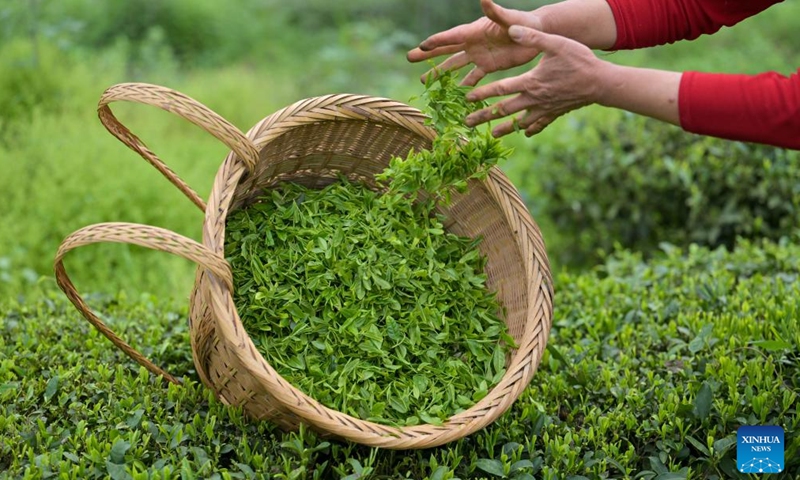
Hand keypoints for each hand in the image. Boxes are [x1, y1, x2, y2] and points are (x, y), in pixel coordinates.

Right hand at [407, 0, 543, 85]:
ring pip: (455, 65)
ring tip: (424, 81)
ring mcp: (478, 55)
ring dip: (440, 73)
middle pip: (445, 49)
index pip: (451, 36)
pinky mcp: (488, 65)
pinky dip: (464, 86)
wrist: (537, 33)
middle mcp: (472, 42)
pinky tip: (453, 95)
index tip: (421, 46)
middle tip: (409, 58)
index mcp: (475, 30)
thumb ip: (495, 11)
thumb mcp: (509, 18)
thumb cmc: (524, 22)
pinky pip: (473, 77)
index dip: (436, 41)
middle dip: (428, 54)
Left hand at [465, 25, 606, 136]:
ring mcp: (544, 109)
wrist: (601, 83)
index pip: (500, 89)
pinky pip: (540, 124)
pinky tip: (525, 134)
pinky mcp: (555, 113)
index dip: (483, 94)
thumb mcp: (555, 43)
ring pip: (520, 122)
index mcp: (530, 82)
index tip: (467, 100)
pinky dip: (531, 130)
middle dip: (484, 117)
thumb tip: (511, 30)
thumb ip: (532, 38)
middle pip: (504, 110)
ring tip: (492, 135)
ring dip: (504, 129)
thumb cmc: (579, 60)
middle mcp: (534, 99)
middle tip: (467, 124)